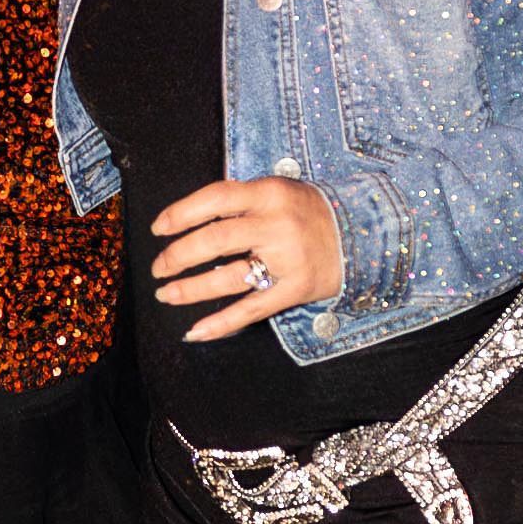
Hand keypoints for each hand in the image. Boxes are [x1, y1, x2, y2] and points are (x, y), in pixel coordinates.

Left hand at [151, 176, 342, 342]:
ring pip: (228, 278)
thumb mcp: (279, 192)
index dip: (181, 213)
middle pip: (215, 240)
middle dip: (178, 256)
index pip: (215, 199)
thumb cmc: (308, 212)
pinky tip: (194, 331)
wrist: (363, 234)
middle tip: (159, 267)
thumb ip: (241, 202)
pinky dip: (220, 324)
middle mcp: (277, 225)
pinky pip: (251, 309)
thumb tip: (189, 219)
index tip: (158, 228)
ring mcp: (287, 260)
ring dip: (190, 289)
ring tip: (166, 294)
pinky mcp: (295, 290)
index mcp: (270, 193)